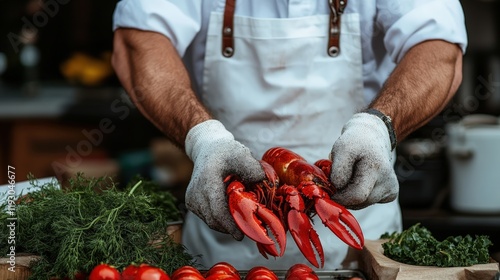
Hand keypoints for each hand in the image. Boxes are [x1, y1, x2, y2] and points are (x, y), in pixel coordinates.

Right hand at [185, 120, 264, 239]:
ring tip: (242, 219)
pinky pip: (208, 217)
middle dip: (232, 227)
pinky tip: (231, 213)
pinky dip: (220, 219)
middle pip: (214, 219)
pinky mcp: (191, 203)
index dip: (229, 225)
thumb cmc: (226, 151)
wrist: (207, 148)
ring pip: (211, 221)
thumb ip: (252, 168)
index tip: (241, 235)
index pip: (217, 210)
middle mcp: (195, 191)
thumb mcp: (241, 154)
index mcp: (207, 180)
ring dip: (226, 224)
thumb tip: (264, 183)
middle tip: (249, 229)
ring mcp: (191, 198)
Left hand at [329, 113, 398, 208]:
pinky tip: (359, 181)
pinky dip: (359, 196)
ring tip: (348, 179)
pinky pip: (369, 202)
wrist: (372, 138)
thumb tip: (338, 188)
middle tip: (336, 183)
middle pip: (360, 202)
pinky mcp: (391, 194)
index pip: (357, 195)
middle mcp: (389, 181)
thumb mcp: (341, 148)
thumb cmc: (354, 143)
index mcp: (376, 168)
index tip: (329, 189)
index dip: (340, 197)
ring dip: (351, 196)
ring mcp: (392, 188)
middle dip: (344, 196)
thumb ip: (339, 169)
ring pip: (364, 204)